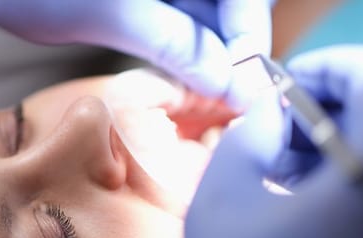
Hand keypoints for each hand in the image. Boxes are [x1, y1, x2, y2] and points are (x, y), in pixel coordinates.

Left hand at [0, 0, 273, 100]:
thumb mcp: (110, 14)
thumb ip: (175, 44)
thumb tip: (229, 82)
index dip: (251, 41)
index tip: (247, 90)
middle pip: (232, 8)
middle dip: (233, 51)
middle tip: (228, 102)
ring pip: (210, 15)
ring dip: (211, 54)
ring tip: (203, 97)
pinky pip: (184, 17)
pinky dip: (186, 46)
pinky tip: (179, 77)